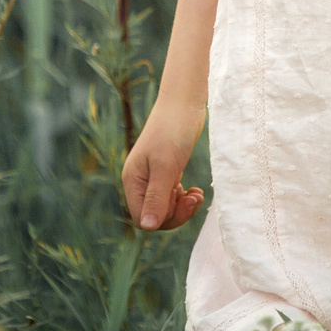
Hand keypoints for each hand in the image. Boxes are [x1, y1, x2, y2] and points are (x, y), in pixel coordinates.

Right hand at [123, 106, 206, 232]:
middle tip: (195, 199)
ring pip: (165, 207)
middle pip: (155, 215)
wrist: (185, 102)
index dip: (164, 218)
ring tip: (197, 195)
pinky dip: (184, 197)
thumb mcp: (166, 166)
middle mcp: (140, 181)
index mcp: (132, 180)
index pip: (143, 218)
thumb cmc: (174, 130)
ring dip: (182, 206)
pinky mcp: (167, 170)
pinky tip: (195, 191)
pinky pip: (172, 196)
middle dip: (177, 213)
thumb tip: (147, 228)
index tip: (184, 202)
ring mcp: (153, 176)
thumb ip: (157, 197)